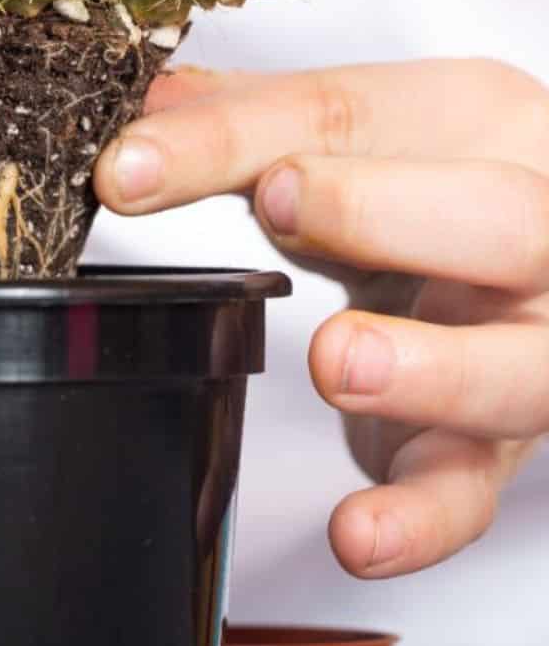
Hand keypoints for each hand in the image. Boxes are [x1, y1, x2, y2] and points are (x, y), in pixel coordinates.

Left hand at [94, 58, 548, 578]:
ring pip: (519, 366)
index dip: (237, 136)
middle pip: (497, 216)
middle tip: (280, 205)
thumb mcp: (336, 132)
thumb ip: (240, 122)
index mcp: (472, 119)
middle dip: (382, 210)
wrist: (507, 251)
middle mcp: (528, 229)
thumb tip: (143, 122)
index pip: (348, 113)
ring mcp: (527, 341)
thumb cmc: (417, 175)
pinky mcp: (499, 441)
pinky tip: (355, 532)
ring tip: (339, 364)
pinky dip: (419, 519)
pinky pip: (475, 489)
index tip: (136, 166)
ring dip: (429, 369)